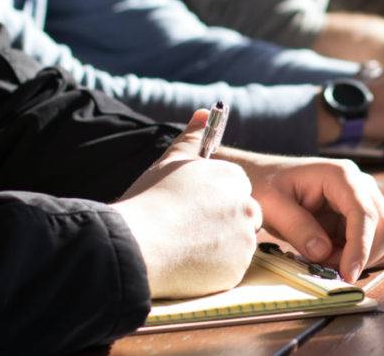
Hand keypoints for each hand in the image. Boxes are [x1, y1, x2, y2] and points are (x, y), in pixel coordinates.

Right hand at [113, 110, 261, 298]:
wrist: (137, 245)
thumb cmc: (150, 200)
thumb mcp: (170, 162)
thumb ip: (192, 138)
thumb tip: (204, 113)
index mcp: (233, 178)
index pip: (236, 189)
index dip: (213, 201)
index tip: (192, 209)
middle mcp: (246, 206)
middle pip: (243, 216)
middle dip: (222, 224)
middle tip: (188, 231)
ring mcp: (244, 240)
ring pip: (237, 244)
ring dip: (219, 247)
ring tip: (184, 247)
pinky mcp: (237, 270)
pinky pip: (230, 270)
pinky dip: (214, 270)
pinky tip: (188, 265)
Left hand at [219, 152, 383, 282]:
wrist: (262, 178)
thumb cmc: (264, 185)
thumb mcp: (271, 205)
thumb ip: (297, 227)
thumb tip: (323, 252)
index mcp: (341, 175)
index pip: (364, 213)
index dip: (360, 247)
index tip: (347, 274)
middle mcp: (360, 185)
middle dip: (361, 256)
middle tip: (326, 268)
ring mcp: (363, 200)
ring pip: (383, 237)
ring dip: (360, 258)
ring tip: (324, 260)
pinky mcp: (360, 216)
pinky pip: (374, 242)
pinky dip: (361, 257)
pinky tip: (335, 258)